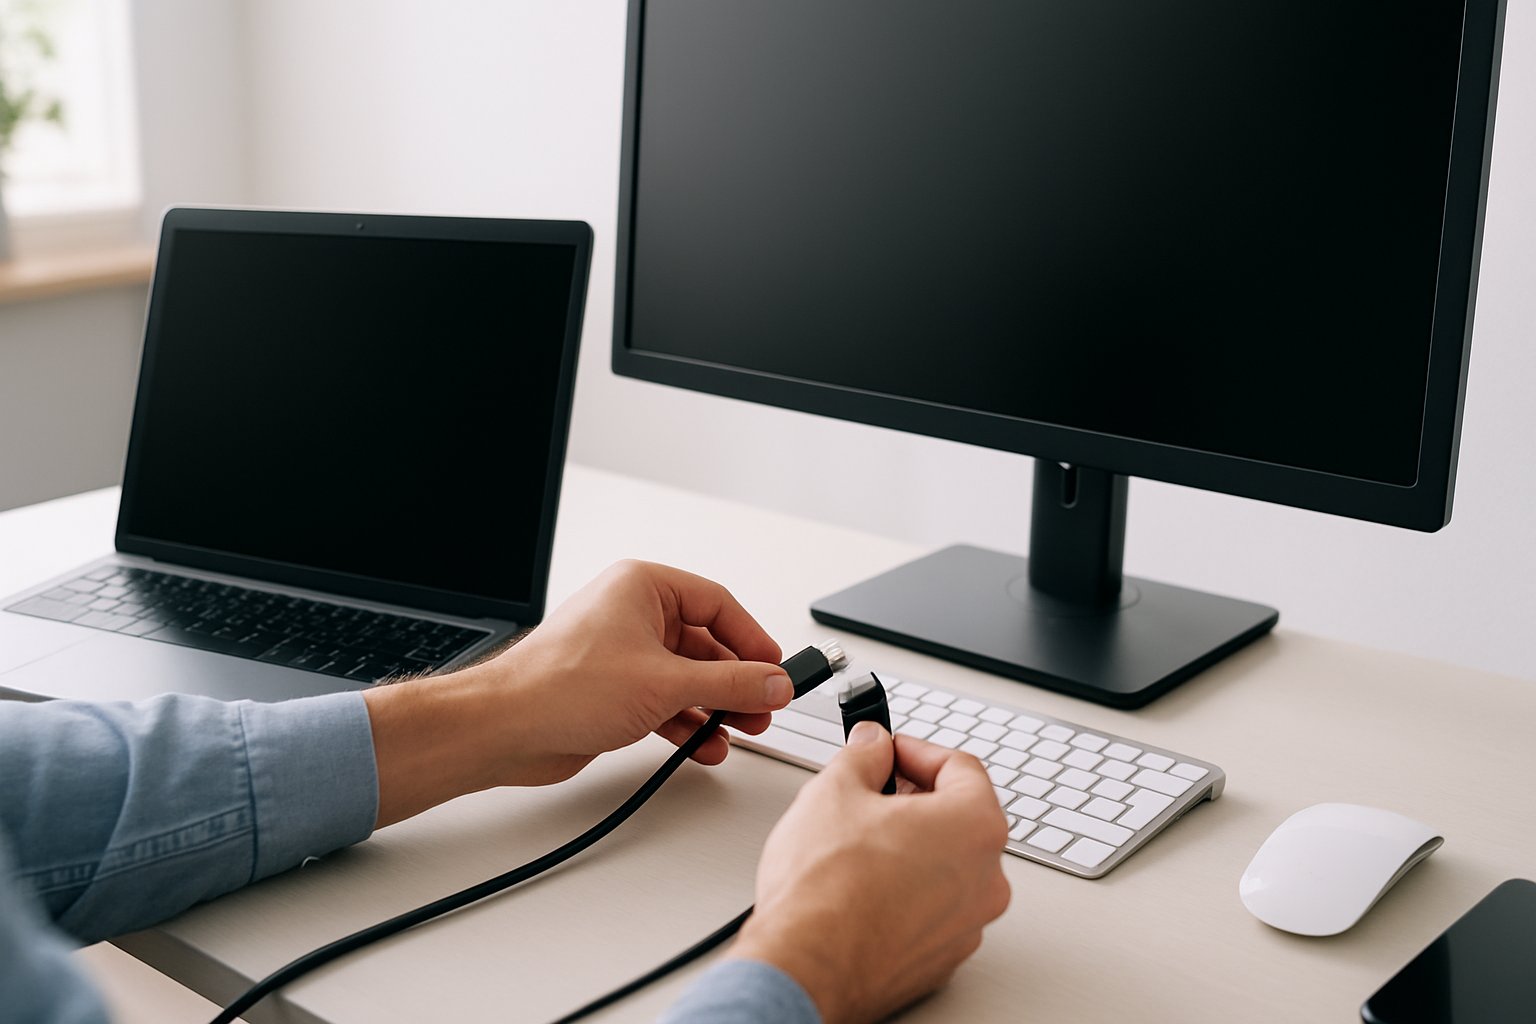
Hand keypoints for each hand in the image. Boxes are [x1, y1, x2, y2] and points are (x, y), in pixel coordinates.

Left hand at [363, 560, 790, 826]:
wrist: (506, 728)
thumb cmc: (560, 686)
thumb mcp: (666, 683)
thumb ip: (731, 684)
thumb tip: (773, 682)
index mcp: (642, 587)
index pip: (717, 603)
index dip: (752, 638)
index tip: (775, 668)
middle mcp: (632, 614)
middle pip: (705, 643)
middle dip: (736, 680)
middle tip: (761, 706)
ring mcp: (622, 653)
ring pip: (686, 676)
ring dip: (714, 706)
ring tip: (738, 730)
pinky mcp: (613, 690)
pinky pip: (665, 700)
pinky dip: (686, 721)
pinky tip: (704, 744)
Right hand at [729, 724, 1010, 1023]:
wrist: (805, 967)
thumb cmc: (824, 890)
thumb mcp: (834, 790)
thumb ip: (863, 755)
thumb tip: (872, 745)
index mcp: (975, 826)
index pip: (960, 767)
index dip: (915, 751)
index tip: (888, 752)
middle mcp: (987, 878)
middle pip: (959, 817)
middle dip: (912, 799)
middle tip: (869, 793)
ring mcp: (969, 924)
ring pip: (946, 867)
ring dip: (910, 848)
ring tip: (858, 844)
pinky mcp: (943, 958)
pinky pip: (932, 909)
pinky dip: (906, 893)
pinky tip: (862, 888)